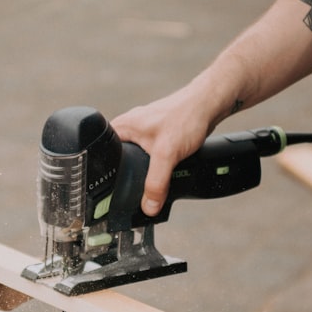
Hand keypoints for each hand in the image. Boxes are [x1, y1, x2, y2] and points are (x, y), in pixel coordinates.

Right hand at [110, 90, 214, 214]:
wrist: (207, 105)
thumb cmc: (185, 118)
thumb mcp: (166, 155)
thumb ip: (156, 183)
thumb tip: (148, 206)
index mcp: (122, 127)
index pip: (104, 153)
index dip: (108, 174)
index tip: (115, 190)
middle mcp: (129, 127)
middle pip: (119, 158)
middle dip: (128, 174)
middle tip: (137, 186)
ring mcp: (143, 130)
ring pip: (135, 156)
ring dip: (143, 169)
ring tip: (151, 176)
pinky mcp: (156, 133)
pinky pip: (148, 153)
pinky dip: (154, 163)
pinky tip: (162, 168)